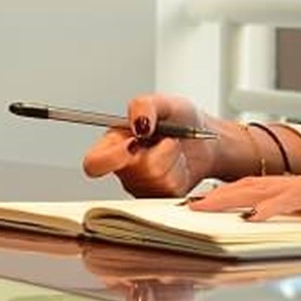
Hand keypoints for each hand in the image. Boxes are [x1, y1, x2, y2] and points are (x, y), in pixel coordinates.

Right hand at [82, 93, 223, 196]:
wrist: (207, 138)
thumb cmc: (180, 119)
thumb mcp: (163, 102)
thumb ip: (144, 105)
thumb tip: (138, 122)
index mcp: (113, 144)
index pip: (93, 163)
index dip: (109, 158)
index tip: (132, 143)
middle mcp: (124, 169)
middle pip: (134, 171)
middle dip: (158, 150)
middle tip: (163, 137)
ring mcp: (142, 187)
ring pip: (156, 178)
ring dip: (172, 158)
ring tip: (173, 148)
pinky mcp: (161, 198)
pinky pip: (171, 188)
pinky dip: (181, 170)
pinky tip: (179, 162)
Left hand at [187, 144, 300, 220]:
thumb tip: (296, 239)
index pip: (257, 192)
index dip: (227, 198)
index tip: (200, 209)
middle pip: (251, 186)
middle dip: (216, 197)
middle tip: (186, 207)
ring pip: (266, 188)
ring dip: (232, 198)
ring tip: (203, 208)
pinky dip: (275, 206)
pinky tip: (256, 215)